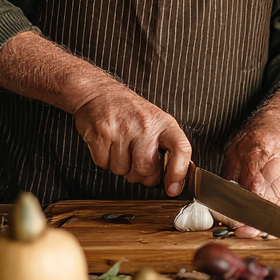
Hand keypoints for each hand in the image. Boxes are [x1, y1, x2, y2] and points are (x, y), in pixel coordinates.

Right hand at [71, 81, 191, 195]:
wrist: (99, 92)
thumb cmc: (129, 111)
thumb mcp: (156, 123)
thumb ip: (167, 149)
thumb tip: (178, 180)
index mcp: (164, 123)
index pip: (181, 149)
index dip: (178, 172)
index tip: (173, 187)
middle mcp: (145, 125)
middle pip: (146, 169)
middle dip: (140, 176)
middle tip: (136, 165)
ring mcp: (122, 129)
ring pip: (122, 170)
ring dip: (120, 167)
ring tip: (120, 148)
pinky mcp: (101, 133)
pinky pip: (104, 165)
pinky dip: (104, 161)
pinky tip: (108, 145)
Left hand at [221, 89, 279, 236]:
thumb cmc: (257, 136)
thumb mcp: (234, 151)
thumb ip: (230, 178)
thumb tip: (223, 204)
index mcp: (262, 151)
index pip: (256, 189)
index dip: (246, 210)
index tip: (236, 225)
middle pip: (272, 201)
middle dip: (256, 220)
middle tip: (242, 231)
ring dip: (267, 221)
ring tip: (251, 228)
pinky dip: (278, 214)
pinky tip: (266, 219)